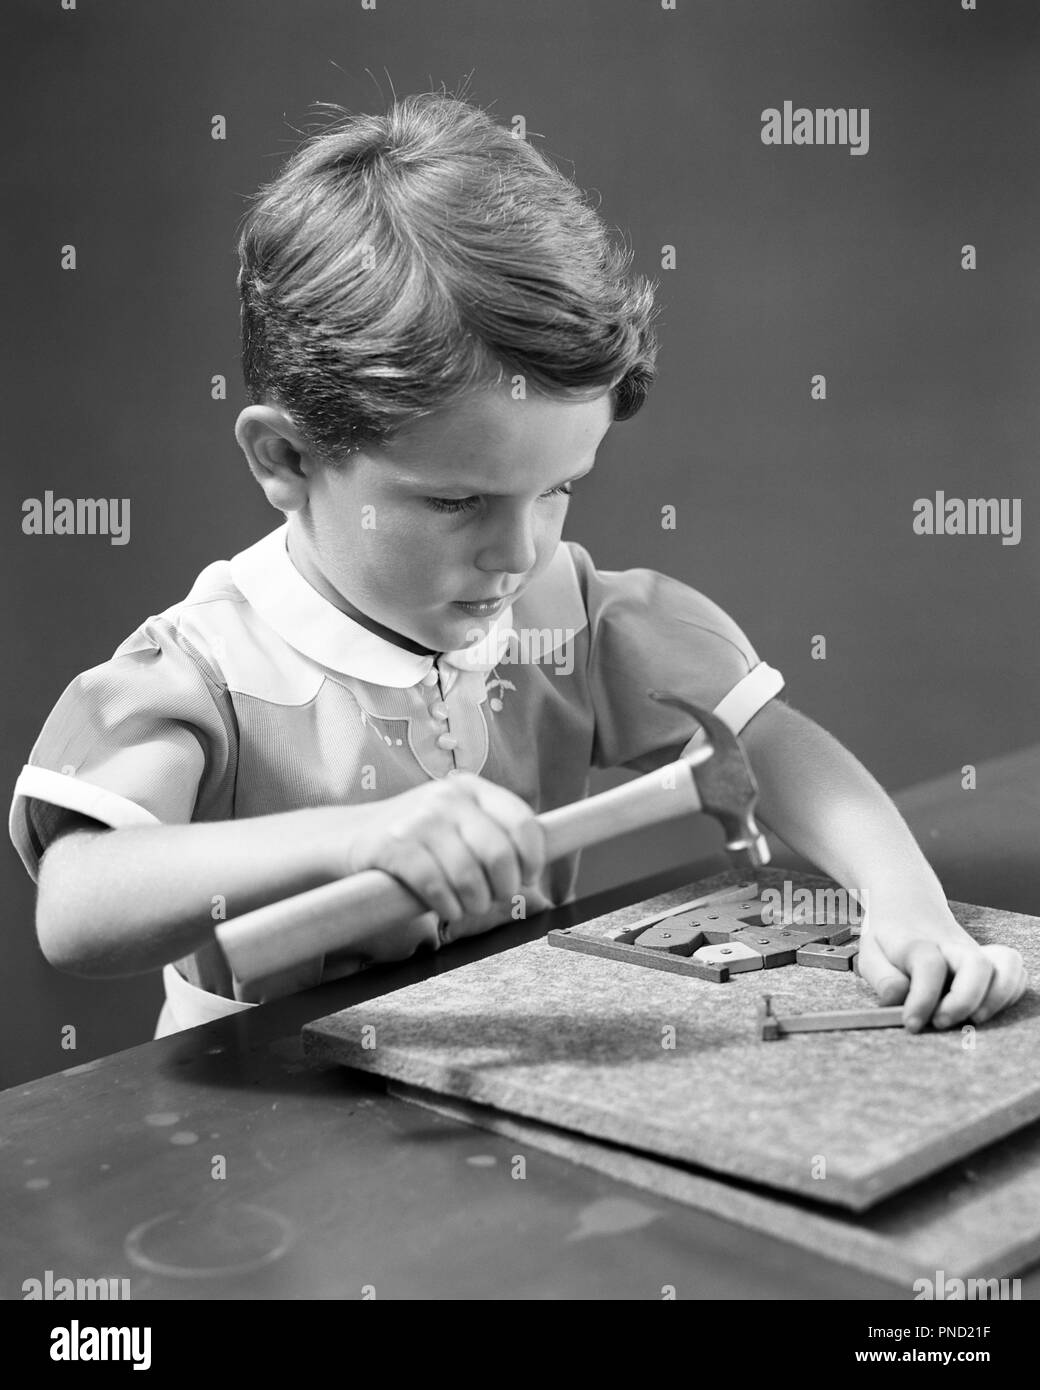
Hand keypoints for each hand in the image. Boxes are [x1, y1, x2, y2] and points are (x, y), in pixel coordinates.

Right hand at [341, 773, 545, 928]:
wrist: (350, 836)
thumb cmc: (418, 840)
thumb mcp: (457, 825)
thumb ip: (494, 842)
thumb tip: (539, 887)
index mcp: (471, 789)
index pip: (522, 821)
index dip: (532, 857)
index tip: (527, 878)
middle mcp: (447, 798)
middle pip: (498, 853)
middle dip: (504, 887)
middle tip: (494, 899)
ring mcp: (419, 819)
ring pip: (468, 875)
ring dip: (475, 903)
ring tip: (468, 908)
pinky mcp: (393, 845)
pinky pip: (435, 886)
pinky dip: (447, 906)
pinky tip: (447, 909)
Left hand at [855, 899, 1027, 1030]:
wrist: (909, 908)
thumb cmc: (890, 940)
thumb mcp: (870, 953)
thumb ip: (882, 977)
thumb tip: (899, 998)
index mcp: (918, 943)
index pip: (929, 966)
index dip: (922, 999)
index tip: (911, 1023)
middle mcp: (953, 946)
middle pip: (976, 966)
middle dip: (964, 1001)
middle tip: (941, 1022)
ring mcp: (975, 952)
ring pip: (1006, 966)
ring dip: (997, 998)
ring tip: (973, 1019)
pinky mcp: (990, 960)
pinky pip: (1016, 973)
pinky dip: (1010, 994)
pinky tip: (985, 1009)